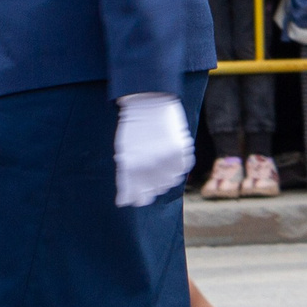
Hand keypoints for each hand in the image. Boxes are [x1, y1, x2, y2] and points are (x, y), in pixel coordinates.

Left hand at [113, 91, 192, 206]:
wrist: (148, 103)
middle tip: (150, 179)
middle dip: (152, 188)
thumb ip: (124, 179)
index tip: (138, 199)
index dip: (138, 199)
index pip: (138, 196)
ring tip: (161, 167)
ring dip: (166, 177)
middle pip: (156, 190)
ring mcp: (167, 158)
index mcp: (132, 166)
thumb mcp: (123, 153)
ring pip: (172, 181)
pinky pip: (184, 168)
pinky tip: (172, 158)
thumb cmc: (133, 128)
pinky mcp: (181, 150)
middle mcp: (150, 165)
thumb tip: (123, 202)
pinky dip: (179, 166)